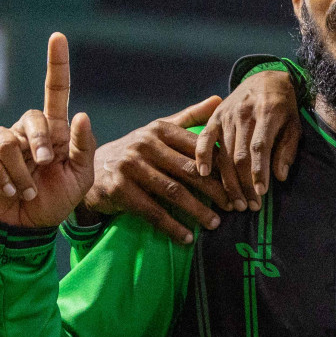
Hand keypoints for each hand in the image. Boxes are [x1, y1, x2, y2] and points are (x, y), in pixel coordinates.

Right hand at [0, 32, 95, 227]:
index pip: (56, 91)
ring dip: (21, 169)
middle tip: (45, 165)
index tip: (58, 37)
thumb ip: (83, 148)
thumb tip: (81, 114)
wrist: (25, 227)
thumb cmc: (55, 201)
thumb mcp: (80, 178)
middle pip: (33, 116)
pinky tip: (9, 188)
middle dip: (40, 141)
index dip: (57, 64)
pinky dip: (1, 174)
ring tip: (27, 189)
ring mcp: (2, 139)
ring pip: (9, 138)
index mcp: (55, 132)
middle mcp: (28, 130)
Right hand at [80, 96, 235, 244]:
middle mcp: (145, 144)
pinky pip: (152, 211)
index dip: (222, 167)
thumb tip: (221, 99)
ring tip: (216, 224)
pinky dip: (172, 226)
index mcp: (160, 130)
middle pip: (190, 170)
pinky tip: (188, 237)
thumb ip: (191, 117)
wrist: (93, 169)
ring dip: (198, 211)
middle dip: (216, 190)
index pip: (199, 148)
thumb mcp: (160, 130)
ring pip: (173, 192)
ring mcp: (131, 166)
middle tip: (236, 206)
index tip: (242, 183)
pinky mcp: (120, 189)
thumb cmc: (137, 151)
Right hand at [193, 69, 301, 211]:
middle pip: (240, 155)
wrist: (266, 78)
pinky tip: (202, 174)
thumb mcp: (294, 125)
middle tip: (248, 206)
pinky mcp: (215, 117)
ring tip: (233, 202)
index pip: (260, 148)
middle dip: (243, 184)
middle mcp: (244, 113)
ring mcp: (227, 115)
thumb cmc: (285, 107)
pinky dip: (202, 156)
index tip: (260, 193)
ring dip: (227, 180)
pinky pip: (205, 138)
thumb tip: (280, 177)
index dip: (258, 172)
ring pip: (224, 152)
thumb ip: (287, 149)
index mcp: (267, 113)